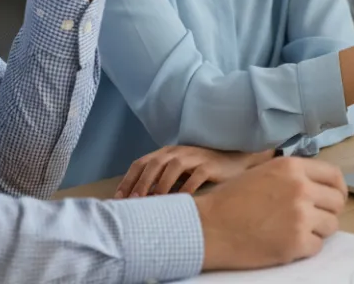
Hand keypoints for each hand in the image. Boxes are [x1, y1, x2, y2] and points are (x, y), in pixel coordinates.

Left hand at [115, 145, 274, 197]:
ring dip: (160, 185)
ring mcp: (194, 157)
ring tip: (153, 202)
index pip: (141, 163)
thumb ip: (160, 181)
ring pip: (172, 167)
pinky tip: (180, 201)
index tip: (119, 198)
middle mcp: (177, 152)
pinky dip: (186, 188)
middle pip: (154, 164)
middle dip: (141, 183)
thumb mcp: (178, 172)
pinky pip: (196, 176)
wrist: (234, 161)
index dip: (129, 179)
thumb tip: (139, 200)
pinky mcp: (209, 165)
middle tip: (133, 202)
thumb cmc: (201, 169)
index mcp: (166, 153)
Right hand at [195, 157, 345, 270]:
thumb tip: (317, 184)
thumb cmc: (230, 200)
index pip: (334, 176)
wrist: (210, 227)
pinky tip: (285, 242)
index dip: (338, 189)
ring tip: (294, 230)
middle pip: (337, 202)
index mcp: (292, 167)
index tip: (334, 197)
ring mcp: (300, 216)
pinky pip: (317, 246)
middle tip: (312, 218)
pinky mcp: (296, 243)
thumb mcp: (263, 172)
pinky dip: (305, 247)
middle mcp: (300, 188)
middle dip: (327, 211)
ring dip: (317, 230)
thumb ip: (292, 175)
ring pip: (331, 225)